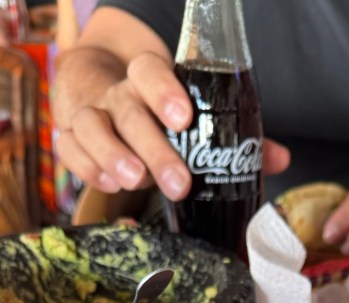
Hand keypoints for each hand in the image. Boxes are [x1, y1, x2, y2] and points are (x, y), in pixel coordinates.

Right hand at [56, 51, 289, 199]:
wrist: (88, 84)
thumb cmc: (150, 108)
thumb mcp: (185, 113)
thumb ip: (229, 133)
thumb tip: (279, 159)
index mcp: (145, 79)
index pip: (150, 71)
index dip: (165, 92)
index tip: (185, 118)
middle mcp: (115, 93)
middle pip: (128, 112)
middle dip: (154, 148)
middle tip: (179, 182)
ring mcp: (87, 113)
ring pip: (92, 127)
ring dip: (113, 155)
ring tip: (136, 182)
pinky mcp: (68, 136)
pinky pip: (71, 150)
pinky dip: (88, 167)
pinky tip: (110, 185)